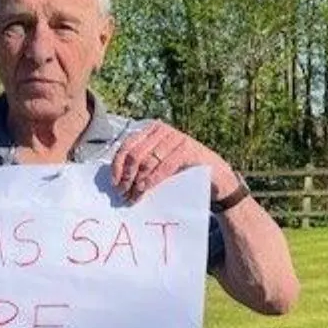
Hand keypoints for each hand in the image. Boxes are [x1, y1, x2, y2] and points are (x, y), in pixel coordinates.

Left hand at [109, 120, 238, 203]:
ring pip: (147, 161)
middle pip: (134, 154)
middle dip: (126, 176)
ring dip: (137, 182)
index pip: (126, 145)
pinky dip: (152, 180)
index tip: (114, 183)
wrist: (213, 173)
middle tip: (123, 193)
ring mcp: (175, 138)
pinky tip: (145, 189)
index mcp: (150, 130)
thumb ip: (141, 165)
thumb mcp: (158, 164)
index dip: (117, 166)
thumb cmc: (181, 170)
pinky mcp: (186, 149)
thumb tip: (118, 180)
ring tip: (134, 197)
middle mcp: (161, 130)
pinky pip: (163, 166)